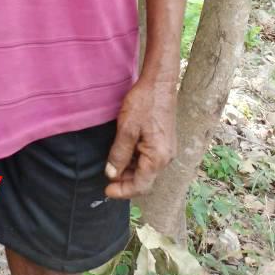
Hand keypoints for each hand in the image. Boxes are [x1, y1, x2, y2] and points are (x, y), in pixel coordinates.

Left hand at [103, 79, 176, 198]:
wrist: (160, 83)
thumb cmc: (144, 103)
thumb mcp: (126, 129)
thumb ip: (119, 154)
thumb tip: (111, 175)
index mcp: (157, 158)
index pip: (140, 185)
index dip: (122, 191)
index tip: (106, 191)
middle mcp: (166, 157)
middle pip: (144, 179)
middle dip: (126, 182)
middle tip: (107, 179)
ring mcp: (167, 149)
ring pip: (147, 169)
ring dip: (131, 171)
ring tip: (113, 166)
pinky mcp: (165, 141)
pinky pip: (150, 158)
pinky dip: (137, 160)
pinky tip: (124, 153)